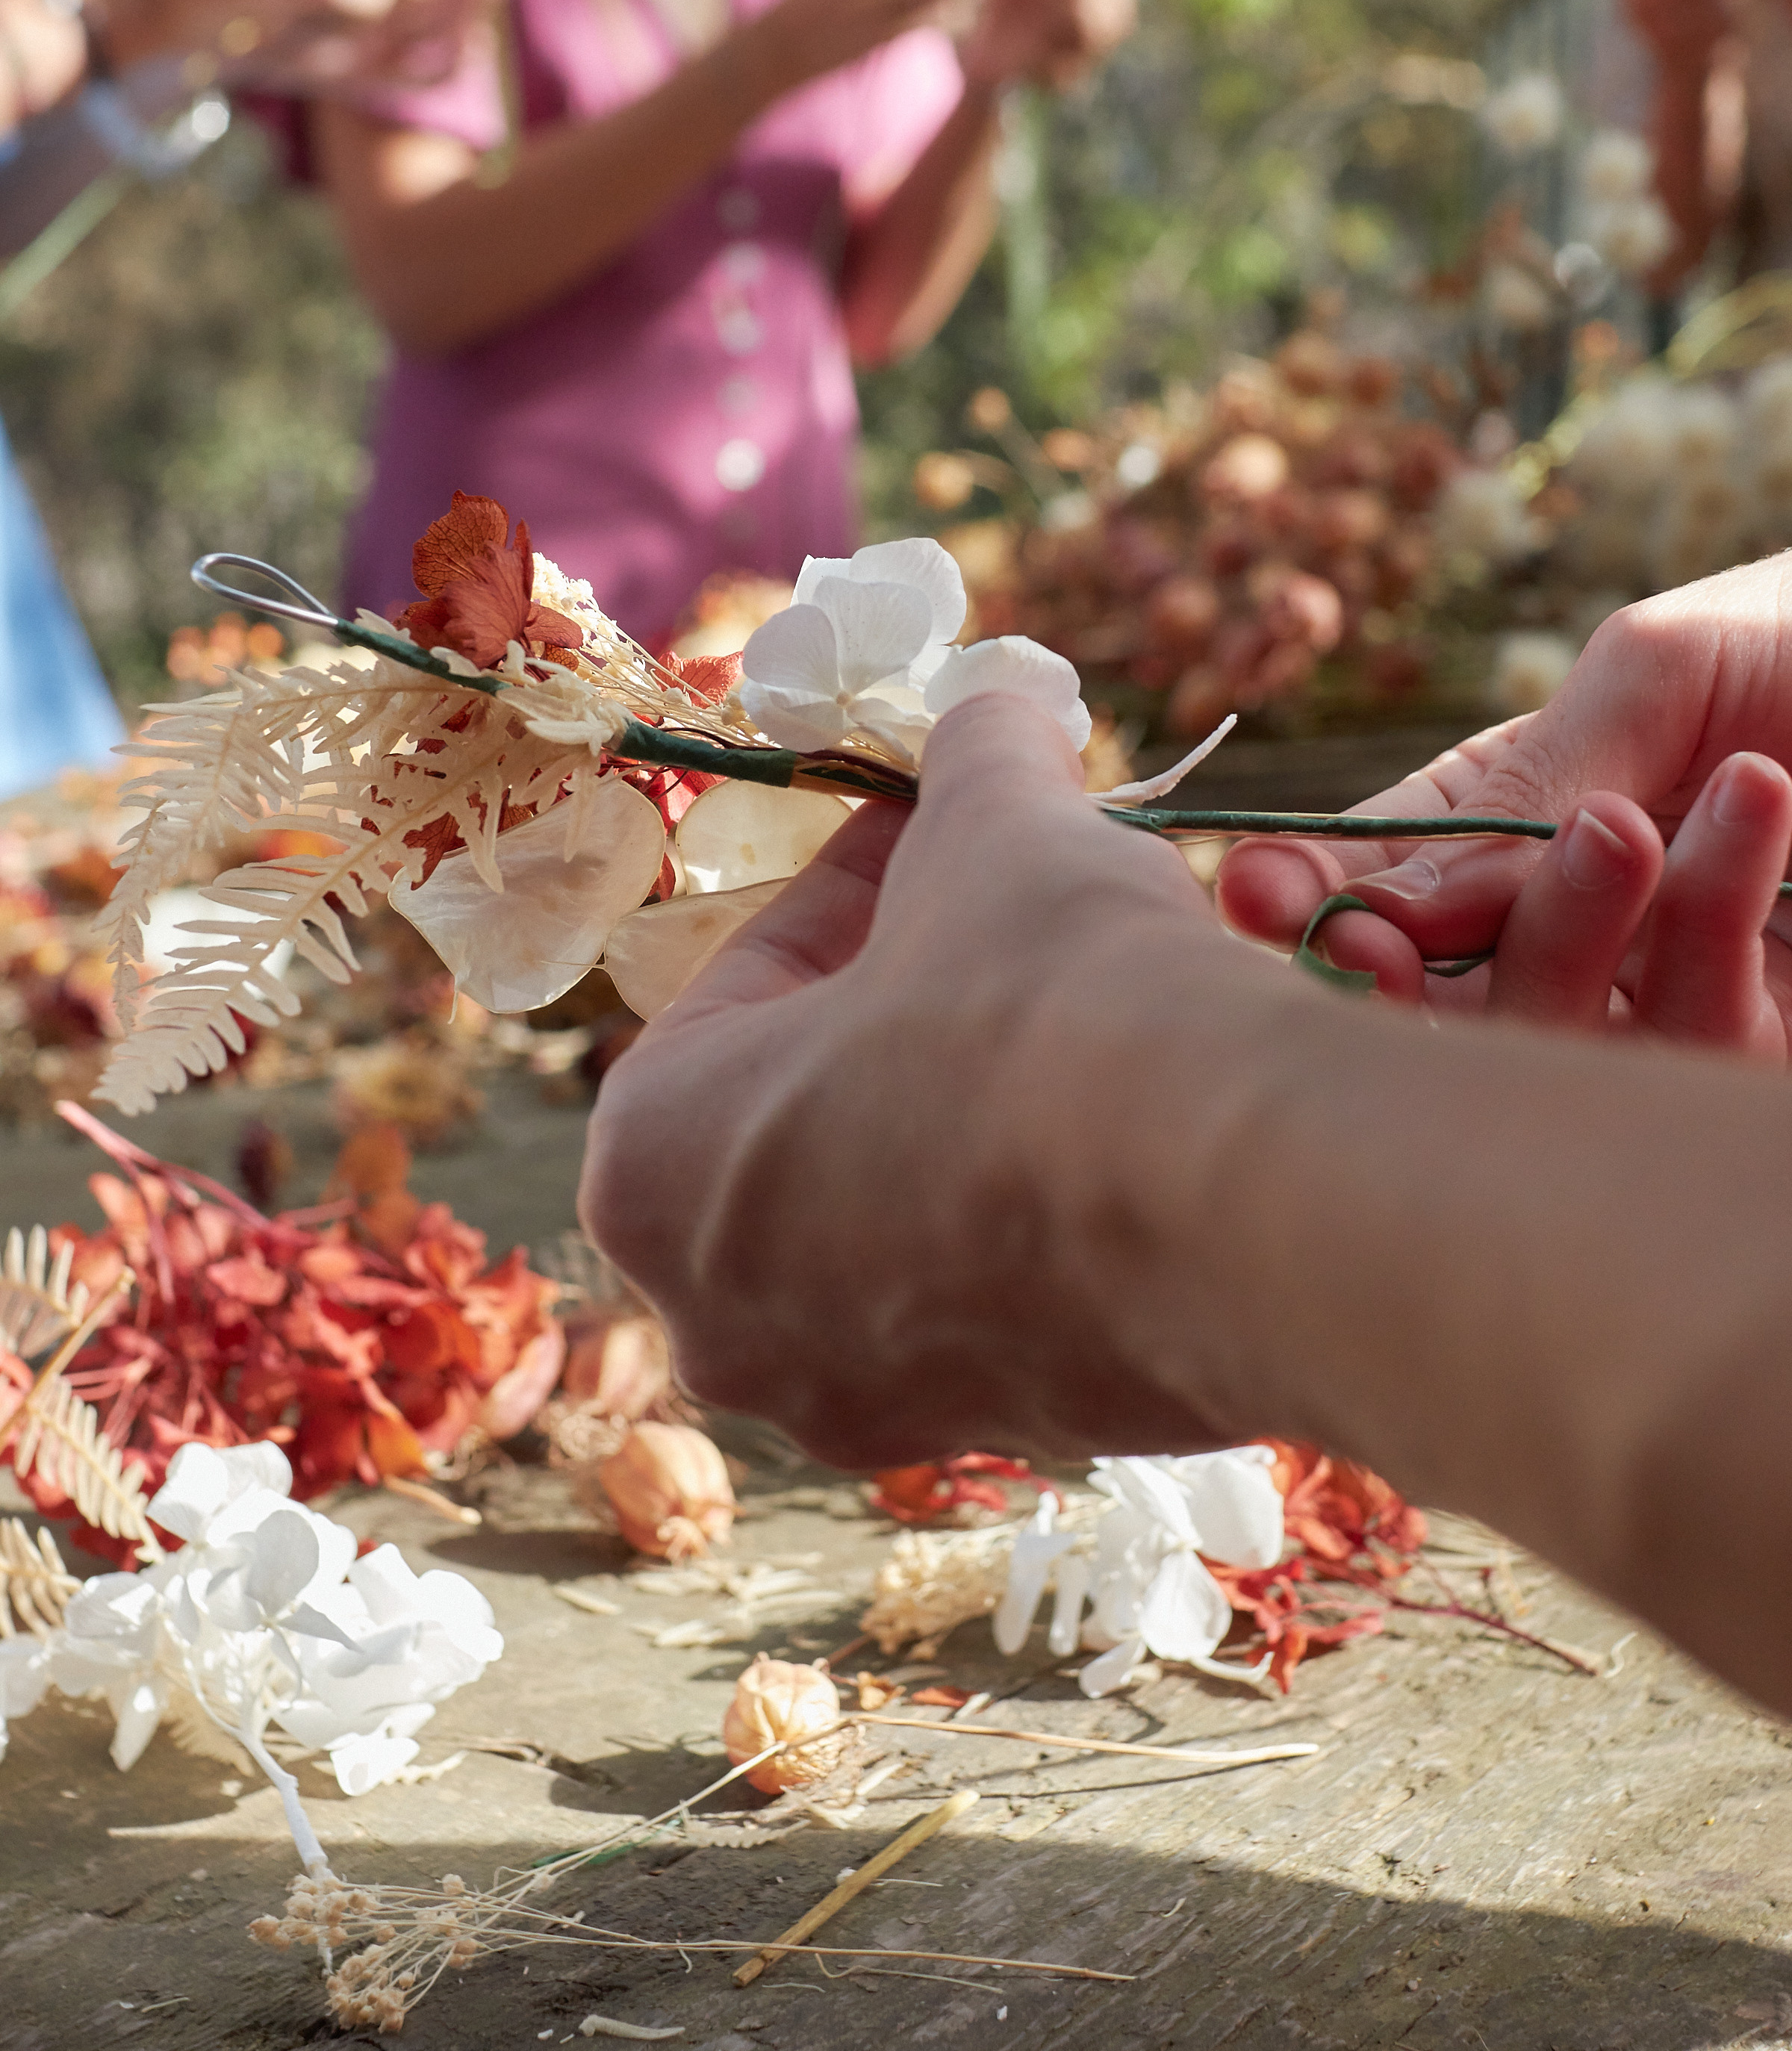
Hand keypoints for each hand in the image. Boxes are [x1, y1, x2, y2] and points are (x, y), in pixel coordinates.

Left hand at [581, 697, 1259, 1466]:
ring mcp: (863, 1404)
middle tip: (1010, 912)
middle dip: (911, 1001)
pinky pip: (1011, 1294)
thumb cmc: (1053, 999)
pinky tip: (1144, 1121)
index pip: (739, 984)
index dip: (855, 884)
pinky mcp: (1010, 1440)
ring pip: (910, 1209)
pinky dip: (1057, 1210)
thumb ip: (973, 756)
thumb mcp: (995, 825)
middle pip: (813, 1108)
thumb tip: (997, 708)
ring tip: (1095, 1008)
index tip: (935, 833)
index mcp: (649, 1167)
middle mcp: (721, 1319)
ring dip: (982, 1106)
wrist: (1247, 1202)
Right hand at [1217, 556, 1791, 1035]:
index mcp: (1521, 827)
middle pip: (1444, 997)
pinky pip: (1697, 1050)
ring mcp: (1678, 997)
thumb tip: (1386, 899)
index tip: (1247, 897)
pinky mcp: (1765, 1057)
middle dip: (1396, 970)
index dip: (1308, 901)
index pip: (1385, 888)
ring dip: (1563, 935)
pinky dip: (1704, 931)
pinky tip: (1749, 807)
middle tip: (1365, 933)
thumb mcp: (1653, 671)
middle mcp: (1584, 930)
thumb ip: (1523, 782)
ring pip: (1558, 1038)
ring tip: (1623, 823)